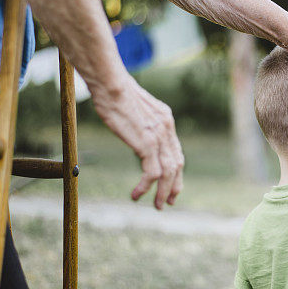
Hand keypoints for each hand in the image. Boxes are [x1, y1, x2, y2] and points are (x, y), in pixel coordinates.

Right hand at [91, 73, 183, 209]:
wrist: (110, 82)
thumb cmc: (113, 91)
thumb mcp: (133, 108)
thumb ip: (139, 122)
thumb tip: (133, 130)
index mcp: (165, 120)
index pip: (176, 151)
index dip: (176, 171)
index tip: (171, 185)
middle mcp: (167, 128)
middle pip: (178, 164)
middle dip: (174, 186)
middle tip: (168, 202)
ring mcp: (159, 136)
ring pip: (168, 173)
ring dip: (163, 192)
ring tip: (157, 206)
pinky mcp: (147, 143)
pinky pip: (152, 173)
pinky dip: (146, 187)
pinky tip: (136, 195)